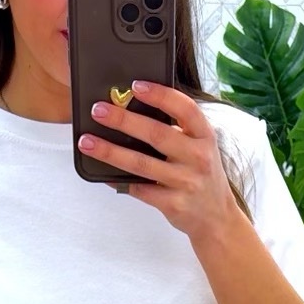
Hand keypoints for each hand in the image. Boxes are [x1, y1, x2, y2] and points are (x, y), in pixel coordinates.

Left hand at [77, 81, 237, 243]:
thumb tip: (132, 110)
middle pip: (157, 134)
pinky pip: (139, 189)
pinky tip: (102, 173)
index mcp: (204, 136)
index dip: (160, 94)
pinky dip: (118, 180)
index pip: (185, 108)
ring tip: (87, 142)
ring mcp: (186, 182)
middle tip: (99, 110)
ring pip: (141, 164)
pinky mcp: (173, 204)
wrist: (216, 217)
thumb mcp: (199, 147)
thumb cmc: (201, 175)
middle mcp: (198, 157)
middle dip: (124, 120)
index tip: (136, 86)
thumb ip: (176, 130)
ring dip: (110, 152)